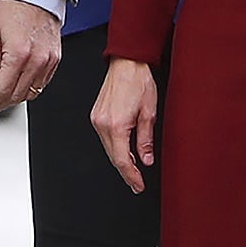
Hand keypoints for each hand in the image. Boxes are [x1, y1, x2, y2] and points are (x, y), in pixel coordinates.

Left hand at [0, 0, 60, 116]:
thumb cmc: (11, 7)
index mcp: (19, 53)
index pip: (1, 91)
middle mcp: (38, 60)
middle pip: (15, 97)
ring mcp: (49, 61)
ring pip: (29, 95)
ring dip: (11, 99)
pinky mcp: (55, 60)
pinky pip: (40, 85)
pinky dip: (26, 89)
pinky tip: (14, 85)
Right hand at [92, 58, 158, 192]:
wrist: (127, 62)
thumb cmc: (139, 81)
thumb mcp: (149, 112)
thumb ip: (146, 139)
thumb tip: (146, 159)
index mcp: (116, 125)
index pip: (122, 160)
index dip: (131, 176)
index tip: (138, 185)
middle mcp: (102, 123)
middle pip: (113, 157)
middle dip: (126, 171)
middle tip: (137, 182)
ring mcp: (97, 119)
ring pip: (108, 148)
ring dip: (120, 159)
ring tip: (134, 168)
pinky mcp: (96, 115)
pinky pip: (105, 138)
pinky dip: (115, 147)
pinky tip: (124, 150)